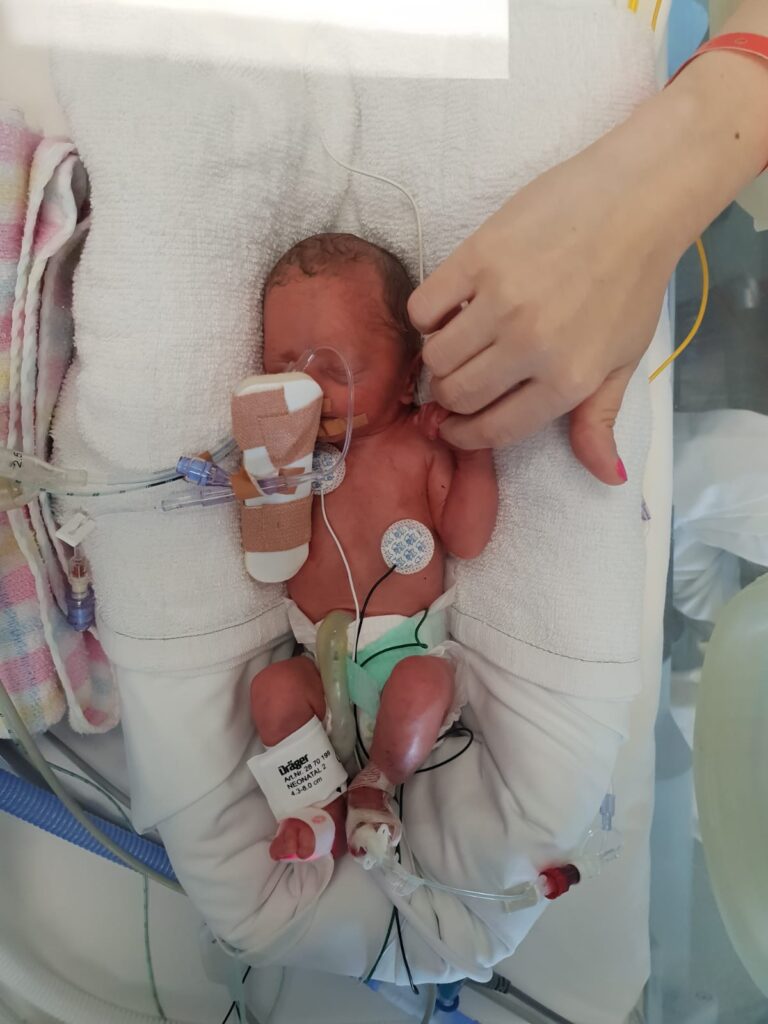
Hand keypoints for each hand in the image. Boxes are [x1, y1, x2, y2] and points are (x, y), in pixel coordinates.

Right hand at [408, 144, 674, 484]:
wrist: (636, 198)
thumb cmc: (632, 281)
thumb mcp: (623, 359)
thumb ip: (599, 418)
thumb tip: (606, 477)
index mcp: (567, 379)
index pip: (494, 429)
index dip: (465, 435)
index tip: (452, 428)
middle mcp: (530, 346)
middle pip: (458, 393)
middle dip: (450, 395)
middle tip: (457, 378)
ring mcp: (501, 300)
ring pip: (435, 355)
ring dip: (437, 356)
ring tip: (455, 340)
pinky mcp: (477, 256)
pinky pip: (424, 306)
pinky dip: (426, 315)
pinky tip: (449, 307)